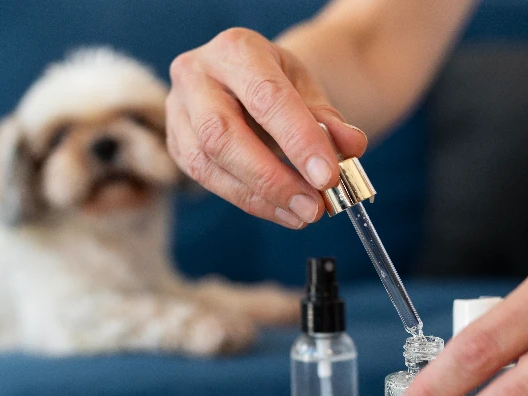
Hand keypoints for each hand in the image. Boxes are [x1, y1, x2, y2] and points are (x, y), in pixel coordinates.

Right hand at [167, 28, 366, 228]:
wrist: (245, 78)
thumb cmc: (277, 84)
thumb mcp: (308, 89)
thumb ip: (329, 119)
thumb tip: (352, 147)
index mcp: (236, 50)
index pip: (266, 97)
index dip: (299, 141)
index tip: (328, 177)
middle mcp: (196, 74)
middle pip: (223, 134)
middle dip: (272, 178)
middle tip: (313, 207)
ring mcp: (178, 110)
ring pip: (208, 163)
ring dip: (259, 197)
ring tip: (302, 214)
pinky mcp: (175, 143)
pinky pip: (206, 180)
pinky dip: (248, 200)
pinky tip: (280, 211)